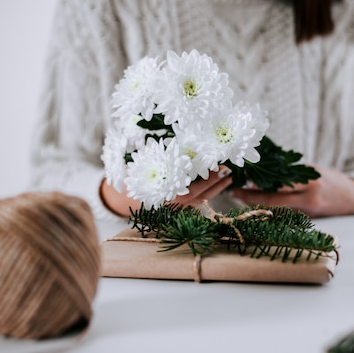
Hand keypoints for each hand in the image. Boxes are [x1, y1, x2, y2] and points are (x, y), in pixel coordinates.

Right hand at [100, 166, 232, 216]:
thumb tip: (187, 143)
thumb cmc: (136, 175)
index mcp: (168, 193)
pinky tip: (216, 183)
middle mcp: (174, 204)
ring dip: (216, 188)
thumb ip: (167, 156)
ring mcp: (177, 208)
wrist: (125, 194)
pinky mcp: (179, 209)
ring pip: (201, 200)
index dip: (209, 178)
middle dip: (217, 183)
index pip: (194, 186)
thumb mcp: (150, 162)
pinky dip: (208, 192)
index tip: (220, 166)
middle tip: (229, 169)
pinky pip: (197, 201)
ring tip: (227, 176)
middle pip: (201, 195)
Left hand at [231, 166, 353, 217]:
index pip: (278, 185)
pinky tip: (258, 203)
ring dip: (258, 203)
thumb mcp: (312, 171)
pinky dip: (270, 208)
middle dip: (251, 197)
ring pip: (276, 209)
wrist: (353, 198)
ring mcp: (307, 211)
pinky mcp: (307, 220)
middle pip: (273, 200)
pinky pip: (284, 214)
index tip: (239, 182)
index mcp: (310, 182)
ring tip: (240, 196)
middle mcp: (308, 198)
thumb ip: (291, 172)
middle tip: (234, 192)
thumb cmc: (331, 180)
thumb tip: (263, 170)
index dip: (257, 186)